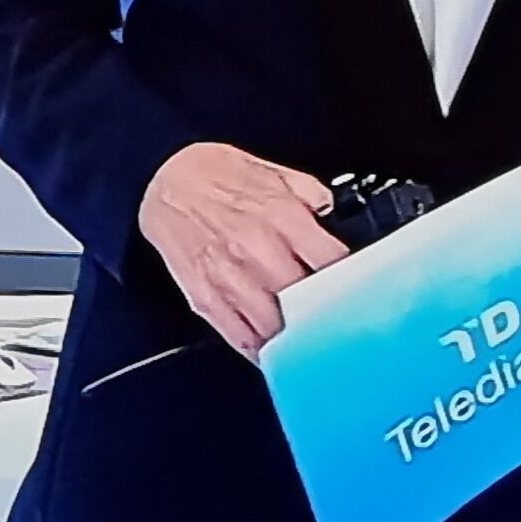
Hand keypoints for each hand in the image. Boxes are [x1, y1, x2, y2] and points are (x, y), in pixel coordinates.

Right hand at [138, 142, 349, 359]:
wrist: (160, 180)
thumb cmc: (213, 175)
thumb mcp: (272, 171)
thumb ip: (310, 194)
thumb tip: (334, 214)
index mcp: (281, 217)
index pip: (333, 263)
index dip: (353, 280)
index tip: (359, 289)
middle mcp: (257, 250)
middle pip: (308, 301)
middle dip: (325, 312)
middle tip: (338, 319)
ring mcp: (230, 278)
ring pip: (275, 327)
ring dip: (295, 338)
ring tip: (310, 342)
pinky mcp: (206, 297)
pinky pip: (239, 336)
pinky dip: (260, 350)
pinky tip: (275, 350)